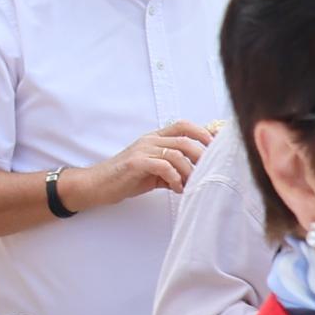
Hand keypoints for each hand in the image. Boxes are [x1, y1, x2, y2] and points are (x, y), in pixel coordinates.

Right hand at [77, 122, 216, 210]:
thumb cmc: (125, 178)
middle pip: (185, 139)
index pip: (184, 126)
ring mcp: (142, 150)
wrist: (96, 185)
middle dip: (202, 155)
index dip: (203, 132)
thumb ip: (173, 169)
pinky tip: (177, 189)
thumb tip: (196, 176)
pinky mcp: (136, 163)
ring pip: (177, 153)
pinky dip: (175, 178)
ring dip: (189, 171)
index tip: (218, 144)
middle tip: (209, 171)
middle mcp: (150, 140)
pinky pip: (163, 166)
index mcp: (155, 138)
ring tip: (191, 184)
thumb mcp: (153, 171)